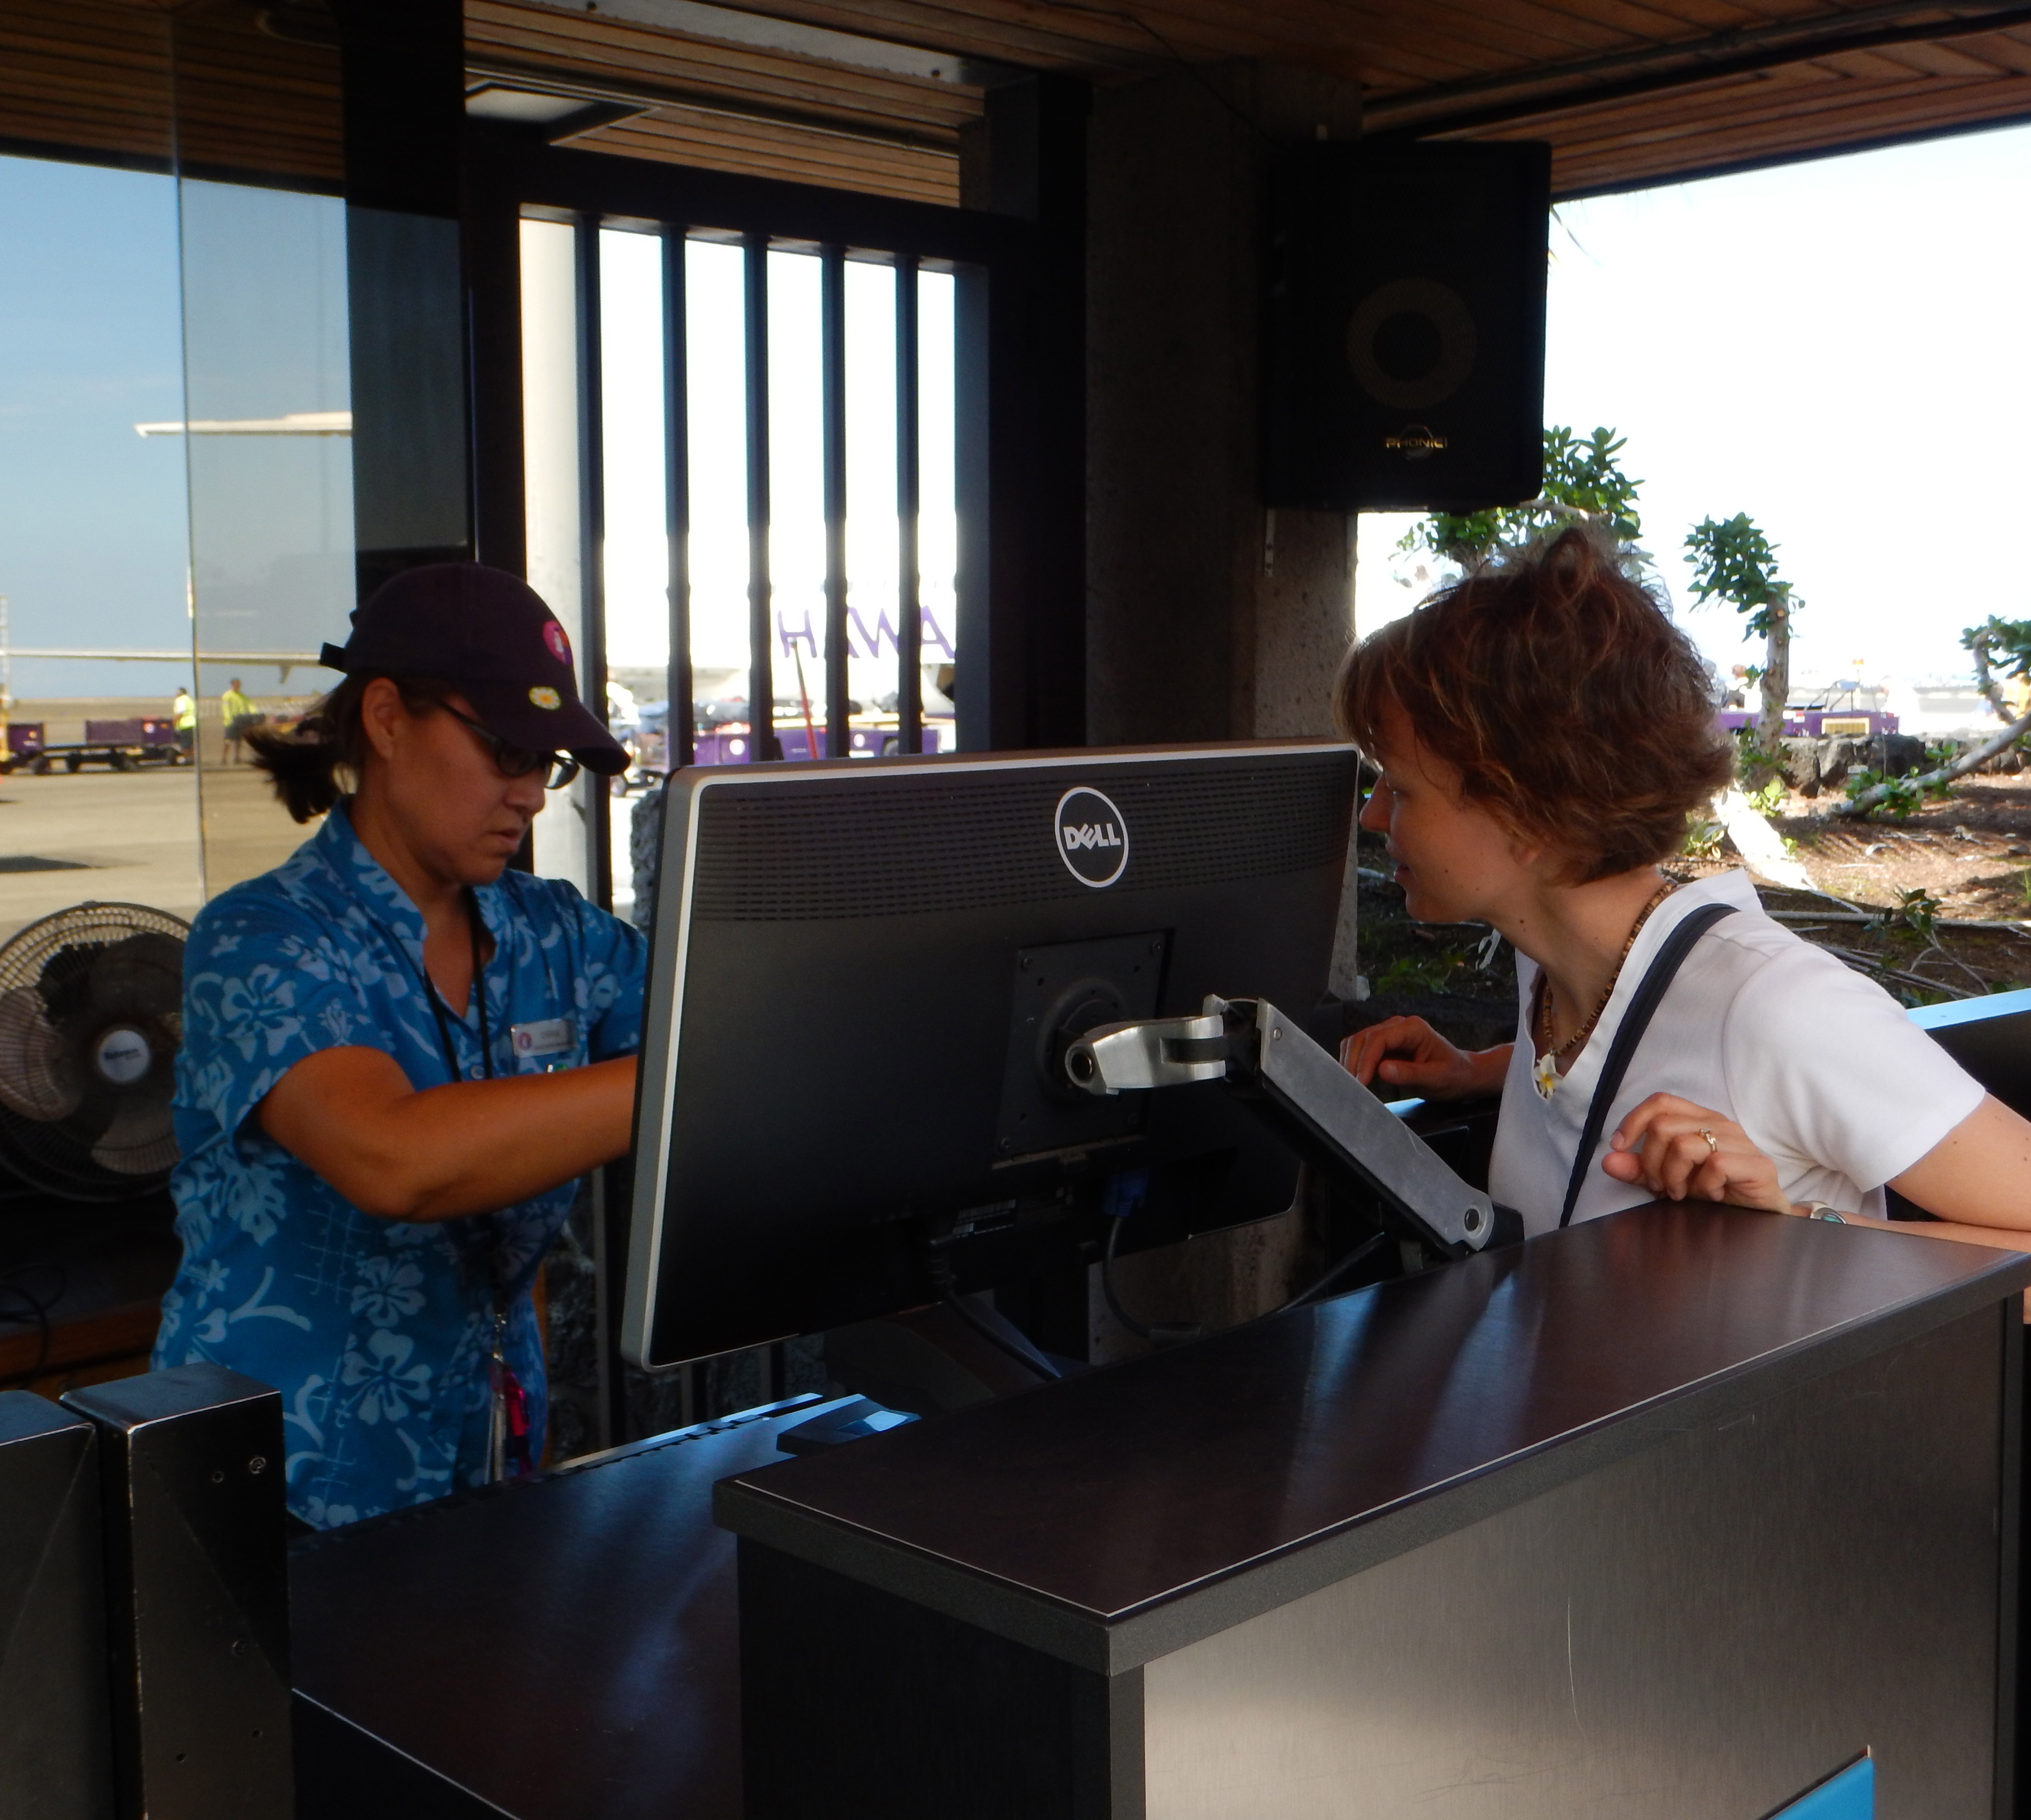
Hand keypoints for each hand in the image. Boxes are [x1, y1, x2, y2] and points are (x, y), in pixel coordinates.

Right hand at [1339, 1016, 1492, 1100]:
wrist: (1463, 1075)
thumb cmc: (1454, 1076)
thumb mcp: (1436, 1078)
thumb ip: (1410, 1074)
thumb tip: (1381, 1070)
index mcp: (1413, 1028)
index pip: (1378, 1039)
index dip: (1365, 1060)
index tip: (1361, 1082)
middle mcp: (1398, 1026)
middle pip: (1363, 1038)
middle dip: (1354, 1062)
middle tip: (1352, 1088)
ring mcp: (1390, 1034)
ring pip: (1358, 1042)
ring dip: (1351, 1062)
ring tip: (1353, 1085)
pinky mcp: (1385, 1045)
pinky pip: (1362, 1049)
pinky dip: (1355, 1062)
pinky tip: (1358, 1078)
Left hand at [1601, 1093, 1791, 1213]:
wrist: (1759, 1217)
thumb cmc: (1713, 1192)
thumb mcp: (1668, 1179)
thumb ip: (1639, 1169)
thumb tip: (1607, 1161)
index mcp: (1699, 1119)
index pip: (1660, 1102)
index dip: (1633, 1121)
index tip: (1619, 1148)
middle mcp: (1720, 1124)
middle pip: (1664, 1127)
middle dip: (1651, 1162)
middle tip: (1659, 1186)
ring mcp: (1741, 1143)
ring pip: (1685, 1145)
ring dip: (1673, 1177)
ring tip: (1681, 1193)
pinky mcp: (1758, 1165)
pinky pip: (1716, 1165)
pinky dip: (1704, 1186)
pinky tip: (1711, 1195)